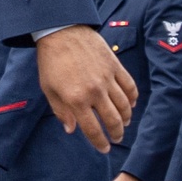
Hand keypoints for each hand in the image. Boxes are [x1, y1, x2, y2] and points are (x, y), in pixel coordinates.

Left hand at [36, 26, 136, 153]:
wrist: (61, 32)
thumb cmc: (51, 62)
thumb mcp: (49, 90)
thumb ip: (61, 111)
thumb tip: (72, 129)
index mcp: (76, 100)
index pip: (92, 129)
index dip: (100, 142)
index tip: (104, 148)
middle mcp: (94, 92)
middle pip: (113, 120)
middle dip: (117, 134)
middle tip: (117, 138)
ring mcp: (107, 78)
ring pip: (124, 105)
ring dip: (127, 118)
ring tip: (125, 124)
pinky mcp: (115, 66)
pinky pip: (129, 86)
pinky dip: (132, 98)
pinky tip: (131, 104)